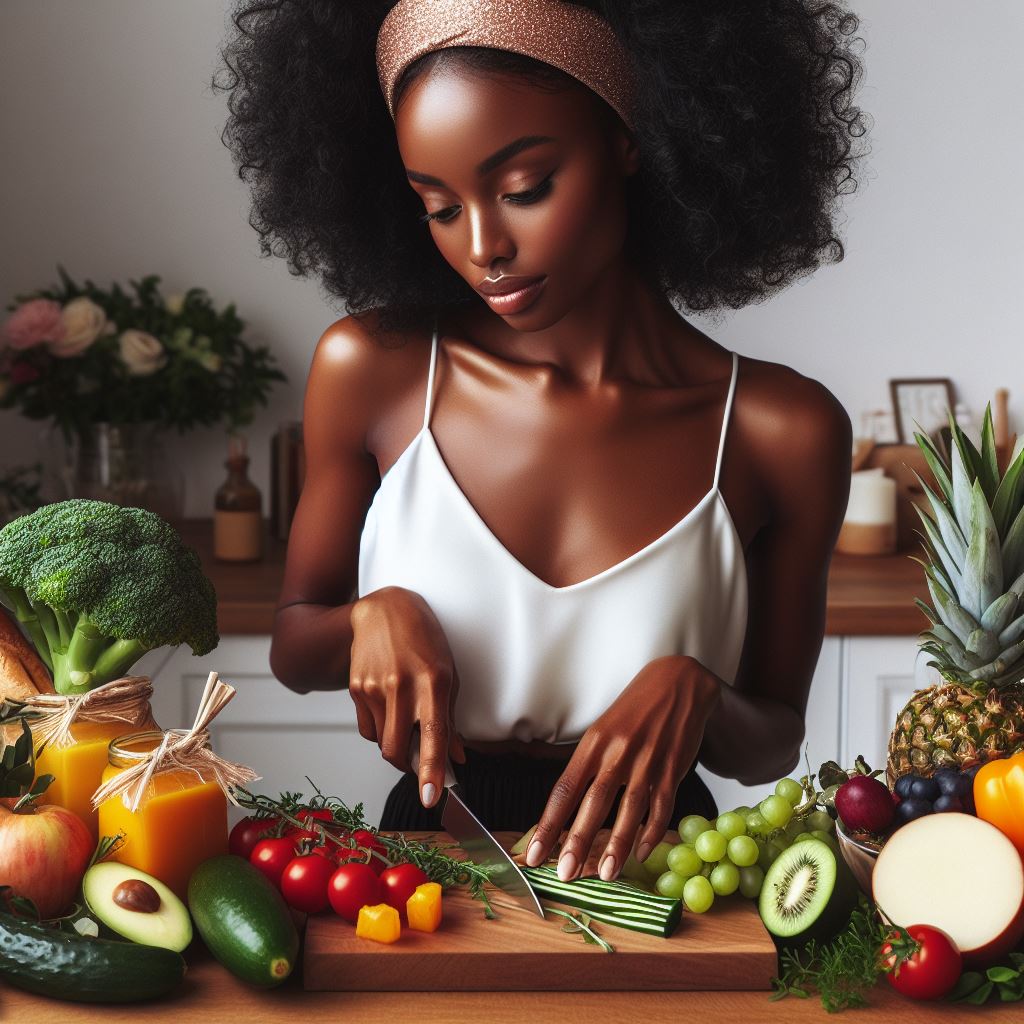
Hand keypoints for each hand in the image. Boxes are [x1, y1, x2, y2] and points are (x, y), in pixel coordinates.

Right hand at [349, 586, 465, 807]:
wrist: (384, 609)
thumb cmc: (424, 639)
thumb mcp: (448, 673)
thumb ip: (450, 718)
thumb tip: (457, 757)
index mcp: (432, 681)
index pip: (433, 735)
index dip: (432, 770)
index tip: (432, 796)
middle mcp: (401, 686)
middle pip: (397, 750)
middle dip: (409, 767)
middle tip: (421, 764)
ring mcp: (374, 688)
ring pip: (381, 743)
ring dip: (395, 747)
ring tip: (406, 723)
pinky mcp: (356, 689)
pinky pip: (367, 729)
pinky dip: (380, 731)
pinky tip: (388, 710)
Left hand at [523, 655, 721, 881]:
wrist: (677, 683)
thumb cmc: (633, 710)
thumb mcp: (602, 729)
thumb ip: (587, 765)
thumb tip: (566, 807)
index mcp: (593, 743)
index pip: (564, 788)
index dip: (549, 823)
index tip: (535, 853)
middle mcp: (618, 753)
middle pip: (593, 803)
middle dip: (578, 841)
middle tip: (566, 873)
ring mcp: (647, 761)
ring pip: (629, 810)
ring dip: (616, 845)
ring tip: (605, 874)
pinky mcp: (673, 768)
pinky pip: (662, 807)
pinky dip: (651, 832)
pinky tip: (641, 852)